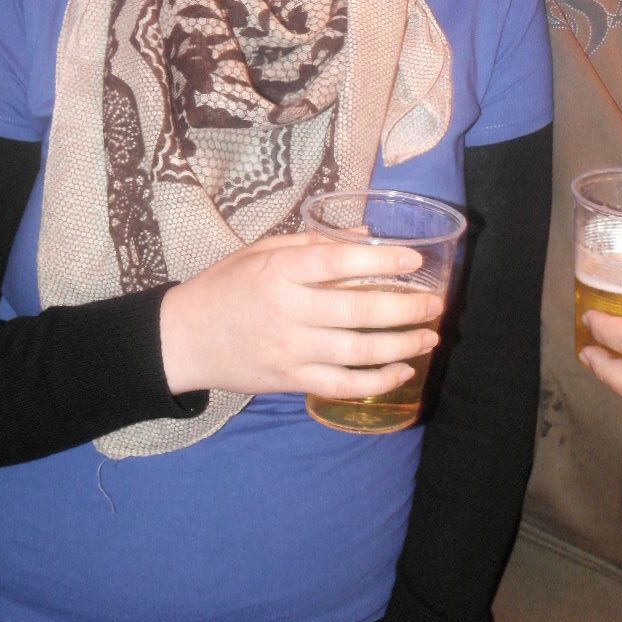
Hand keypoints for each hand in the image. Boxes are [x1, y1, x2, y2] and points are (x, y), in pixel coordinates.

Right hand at [159, 231, 443, 398]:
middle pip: (357, 311)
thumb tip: (366, 237)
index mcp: (279, 272)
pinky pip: (342, 384)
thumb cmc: (226, 286)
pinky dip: (377, 381)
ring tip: (430, 336)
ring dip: (401, 346)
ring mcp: (290, 350)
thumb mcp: (261, 252)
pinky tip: (401, 372)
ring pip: (357, 352)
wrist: (184, 338)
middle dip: (406, 309)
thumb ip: (312, 244)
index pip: (337, 263)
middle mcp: (288, 311)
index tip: (413, 260)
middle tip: (437, 304)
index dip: (380, 261)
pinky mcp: (290, 380)